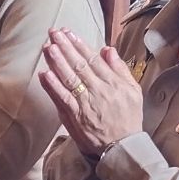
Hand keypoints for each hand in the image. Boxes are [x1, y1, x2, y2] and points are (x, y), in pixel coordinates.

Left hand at [36, 26, 143, 156]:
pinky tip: (44, 74)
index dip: (79, 44)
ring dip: (57, 62)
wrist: (123, 146)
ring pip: (70, 78)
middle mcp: (99, 90)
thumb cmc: (129, 118)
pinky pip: (63, 99)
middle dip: (65, 47)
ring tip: (47, 47)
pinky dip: (53, 86)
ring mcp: (86, 103)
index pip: (93, 59)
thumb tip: (108, 49)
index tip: (68, 33)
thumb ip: (120, 69)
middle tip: (53, 32)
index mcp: (113, 82)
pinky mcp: (76, 117)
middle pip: (79, 65)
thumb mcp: (133, 91)